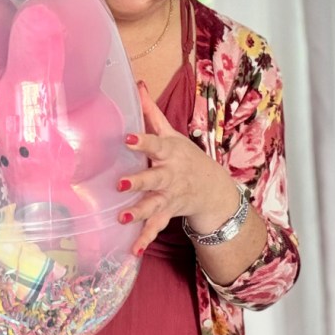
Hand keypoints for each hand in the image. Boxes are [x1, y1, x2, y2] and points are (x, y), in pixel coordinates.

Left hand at [117, 81, 236, 254]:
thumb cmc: (186, 157)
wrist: (214, 190)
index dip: (142, 141)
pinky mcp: (168, 214)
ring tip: (122, 218)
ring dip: (139, 212)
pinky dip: (145, 239)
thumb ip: (152, 113)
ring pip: (154, 205)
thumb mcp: (173, 134)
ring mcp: (170, 197)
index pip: (155, 143)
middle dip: (138, 182)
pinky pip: (156, 228)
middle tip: (120, 184)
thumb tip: (138, 84)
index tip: (127, 139)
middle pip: (154, 178)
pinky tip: (132, 250)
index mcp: (169, 153)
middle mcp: (170, 176)